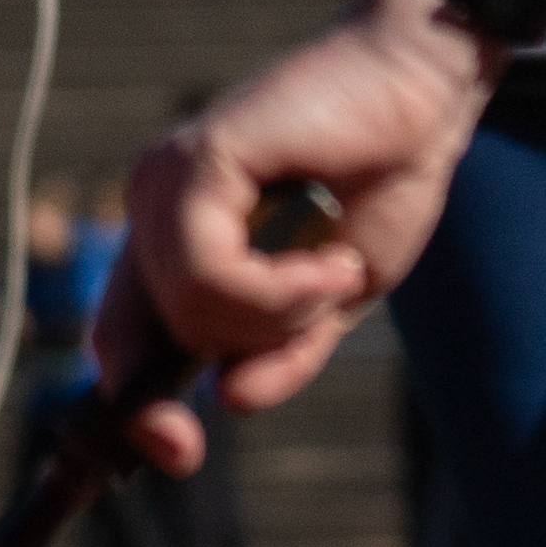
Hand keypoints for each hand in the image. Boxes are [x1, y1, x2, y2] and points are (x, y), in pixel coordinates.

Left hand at [102, 0, 487, 464]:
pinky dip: (280, 285)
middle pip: (151, 344)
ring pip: (189, 313)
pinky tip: (329, 259)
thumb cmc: (379, 183)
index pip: (121, 345)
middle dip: (241, 348)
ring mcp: (165, 187)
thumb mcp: (331, 298)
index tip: (177, 452)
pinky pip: (211, 273)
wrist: (424, 94)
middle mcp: (152, 215)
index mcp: (173, 249)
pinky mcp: (196, 163)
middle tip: (320, 296)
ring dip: (279, 312)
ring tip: (333, 265)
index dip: (135, 410)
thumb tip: (230, 403)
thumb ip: (280, 353)